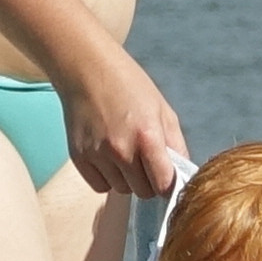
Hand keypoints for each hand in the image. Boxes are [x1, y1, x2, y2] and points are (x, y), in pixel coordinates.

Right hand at [62, 47, 185, 197]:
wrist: (87, 69)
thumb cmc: (128, 85)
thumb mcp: (162, 109)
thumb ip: (176, 145)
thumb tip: (182, 175)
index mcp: (147, 136)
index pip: (164, 185)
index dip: (167, 183)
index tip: (165, 175)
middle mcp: (121, 150)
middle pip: (143, 191)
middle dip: (148, 180)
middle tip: (143, 158)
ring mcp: (97, 155)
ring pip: (121, 190)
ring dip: (126, 179)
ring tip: (124, 151)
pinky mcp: (79, 158)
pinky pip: (100, 186)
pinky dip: (106, 178)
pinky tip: (107, 157)